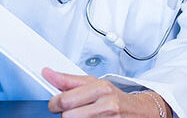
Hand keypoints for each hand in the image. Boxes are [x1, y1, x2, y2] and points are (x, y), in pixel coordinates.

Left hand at [43, 68, 167, 116]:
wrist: (139, 112)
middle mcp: (106, 106)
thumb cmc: (114, 98)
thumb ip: (68, 80)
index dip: (54, 103)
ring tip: (84, 115)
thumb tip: (47, 73)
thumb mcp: (93, 83)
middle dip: (65, 114)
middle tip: (71, 110)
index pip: (64, 100)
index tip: (54, 103)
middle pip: (67, 116)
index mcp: (100, 89)